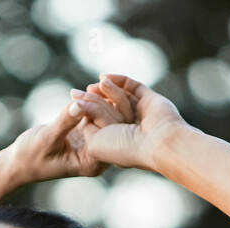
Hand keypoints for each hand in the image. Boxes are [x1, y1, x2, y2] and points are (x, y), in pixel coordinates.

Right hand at [5, 95, 116, 183]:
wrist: (19, 163)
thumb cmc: (30, 157)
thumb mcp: (46, 139)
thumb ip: (64, 122)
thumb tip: (79, 104)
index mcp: (92, 162)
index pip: (108, 134)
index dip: (100, 111)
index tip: (83, 97)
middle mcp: (99, 154)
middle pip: (118, 124)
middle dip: (107, 101)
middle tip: (92, 85)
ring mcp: (96, 143)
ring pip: (112, 116)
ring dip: (103, 98)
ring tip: (88, 86)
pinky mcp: (89, 132)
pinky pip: (101, 113)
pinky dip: (96, 100)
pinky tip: (87, 89)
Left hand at [67, 73, 188, 170]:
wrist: (157, 144)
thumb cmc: (124, 149)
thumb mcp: (94, 142)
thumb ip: (87, 125)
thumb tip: (83, 108)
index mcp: (116, 144)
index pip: (97, 123)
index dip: (85, 110)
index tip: (72, 99)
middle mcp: (128, 130)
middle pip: (107, 108)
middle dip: (93, 99)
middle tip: (78, 92)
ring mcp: (140, 115)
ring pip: (118, 98)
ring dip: (106, 91)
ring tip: (94, 85)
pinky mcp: (150, 100)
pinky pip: (132, 87)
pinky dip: (119, 80)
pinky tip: (105, 77)